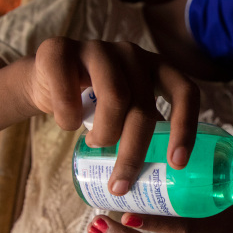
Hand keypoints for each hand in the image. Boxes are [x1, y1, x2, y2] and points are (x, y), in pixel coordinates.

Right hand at [24, 37, 199, 193]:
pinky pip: (69, 92)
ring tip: (96, 145)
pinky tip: (69, 125)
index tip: (177, 163)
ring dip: (105, 134)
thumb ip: (147, 129)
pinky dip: (68, 119)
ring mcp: (98, 48)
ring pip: (115, 98)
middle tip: (121, 184)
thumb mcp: (128, 111)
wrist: (46, 80)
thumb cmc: (97, 103)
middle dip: (133, 152)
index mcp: (158, 68)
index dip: (186, 127)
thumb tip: (165, 179)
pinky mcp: (61, 50)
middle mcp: (133, 54)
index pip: (185, 93)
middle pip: (143, 107)